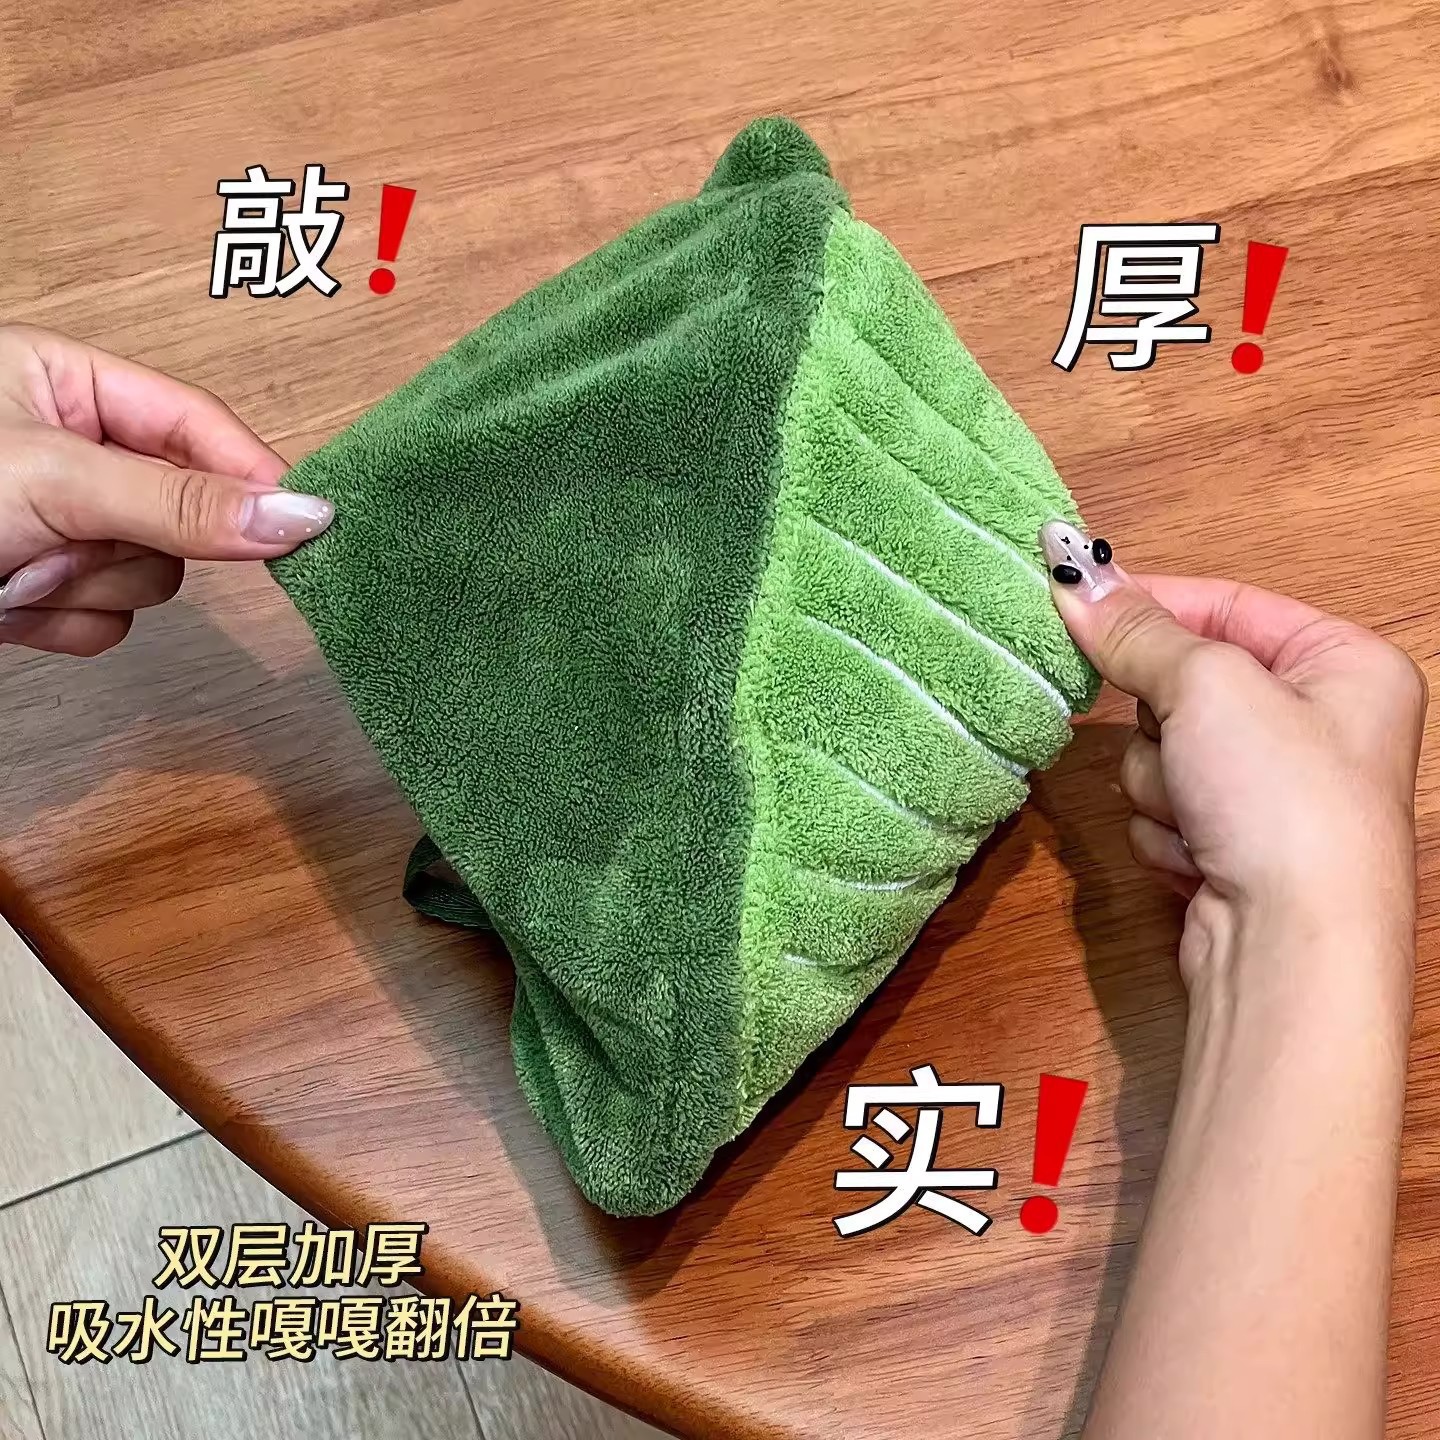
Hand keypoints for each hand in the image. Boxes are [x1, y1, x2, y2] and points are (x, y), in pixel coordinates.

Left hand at [0, 324, 332, 655]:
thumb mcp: (57, 480)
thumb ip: (183, 500)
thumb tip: (300, 515)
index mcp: (66, 383)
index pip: (196, 425)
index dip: (249, 475)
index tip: (302, 525)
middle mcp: (69, 450)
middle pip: (182, 511)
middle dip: (133, 541)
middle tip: (77, 539)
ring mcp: (58, 524)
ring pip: (148, 574)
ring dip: (90, 586)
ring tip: (15, 571)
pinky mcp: (42, 587)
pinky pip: (107, 619)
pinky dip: (65, 623)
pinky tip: (10, 606)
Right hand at [1040, 520, 1425, 985]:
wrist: (1290, 945)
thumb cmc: (1283, 800)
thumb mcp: (1206, 685)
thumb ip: (1135, 631)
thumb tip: (1071, 578)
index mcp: (1346, 664)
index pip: (1227, 603)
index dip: (1151, 605)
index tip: (1076, 603)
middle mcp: (1320, 723)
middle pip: (1184, 683)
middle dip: (1161, 722)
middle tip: (1181, 744)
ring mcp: (1275, 791)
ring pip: (1161, 751)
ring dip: (1160, 784)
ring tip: (1200, 816)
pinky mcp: (1236, 845)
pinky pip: (1164, 808)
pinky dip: (1167, 831)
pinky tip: (1199, 857)